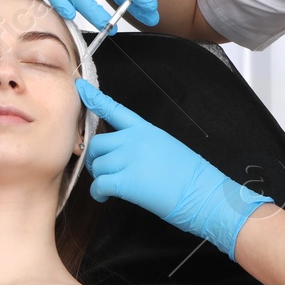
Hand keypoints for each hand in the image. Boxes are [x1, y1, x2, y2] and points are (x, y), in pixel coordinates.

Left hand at [76, 78, 272, 259]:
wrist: (204, 193)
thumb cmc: (192, 176)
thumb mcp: (168, 148)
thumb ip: (143, 145)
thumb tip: (124, 155)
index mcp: (146, 130)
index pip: (115, 110)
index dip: (94, 98)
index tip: (80, 87)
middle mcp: (135, 140)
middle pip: (98, 143)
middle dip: (95, 158)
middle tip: (103, 171)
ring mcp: (130, 159)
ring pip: (96, 165)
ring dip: (99, 178)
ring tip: (110, 188)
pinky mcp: (126, 181)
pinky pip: (98, 185)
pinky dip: (98, 193)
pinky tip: (106, 197)